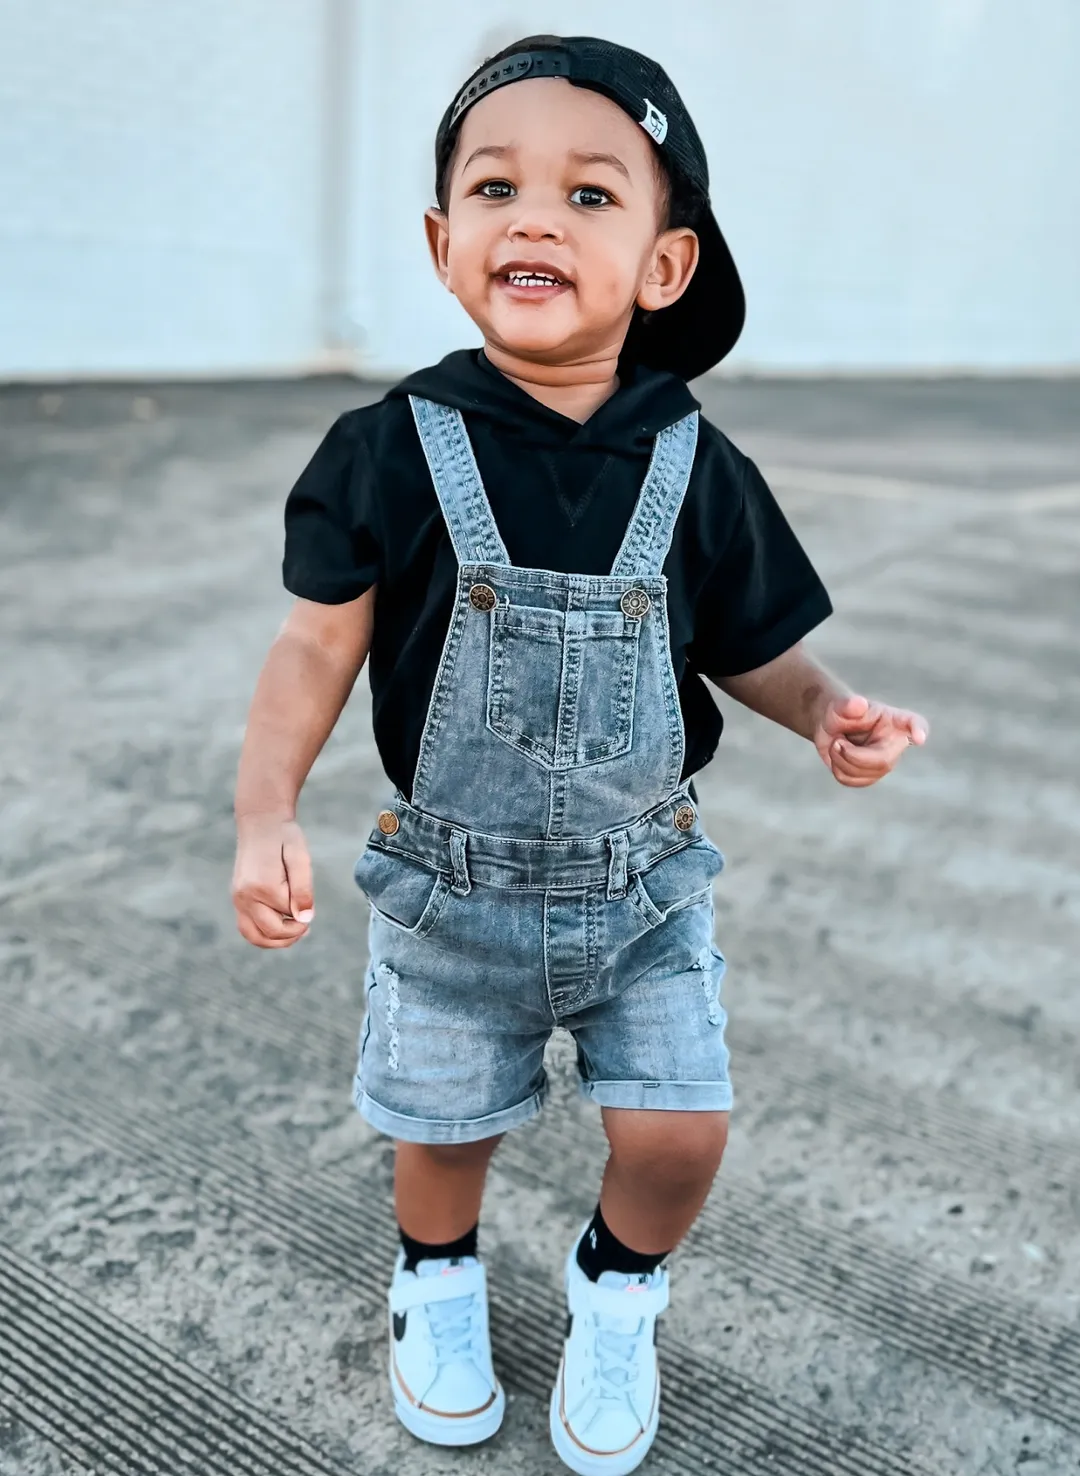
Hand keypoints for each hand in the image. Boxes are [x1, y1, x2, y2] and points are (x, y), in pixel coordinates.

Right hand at [231, 815, 314, 947]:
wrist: (260, 822)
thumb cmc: (284, 838)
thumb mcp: (300, 858)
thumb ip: (303, 889)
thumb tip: (305, 919)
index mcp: (262, 886)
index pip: (287, 916)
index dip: (302, 916)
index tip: (310, 907)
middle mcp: (244, 896)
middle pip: (269, 932)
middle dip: (291, 934)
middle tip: (307, 925)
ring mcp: (237, 899)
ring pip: (253, 936)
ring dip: (276, 941)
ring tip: (295, 932)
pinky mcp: (237, 899)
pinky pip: (247, 928)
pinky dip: (263, 934)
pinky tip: (281, 927)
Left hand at [814, 694, 927, 787]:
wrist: (828, 726)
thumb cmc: (840, 712)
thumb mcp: (840, 705)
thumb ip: (848, 704)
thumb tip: (858, 703)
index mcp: (893, 720)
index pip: (913, 722)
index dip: (919, 730)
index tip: (919, 737)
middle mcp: (894, 742)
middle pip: (884, 761)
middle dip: (853, 756)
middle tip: (836, 742)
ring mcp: (884, 761)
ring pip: (867, 775)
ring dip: (841, 761)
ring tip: (837, 744)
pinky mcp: (870, 775)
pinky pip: (853, 782)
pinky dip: (838, 770)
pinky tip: (838, 756)